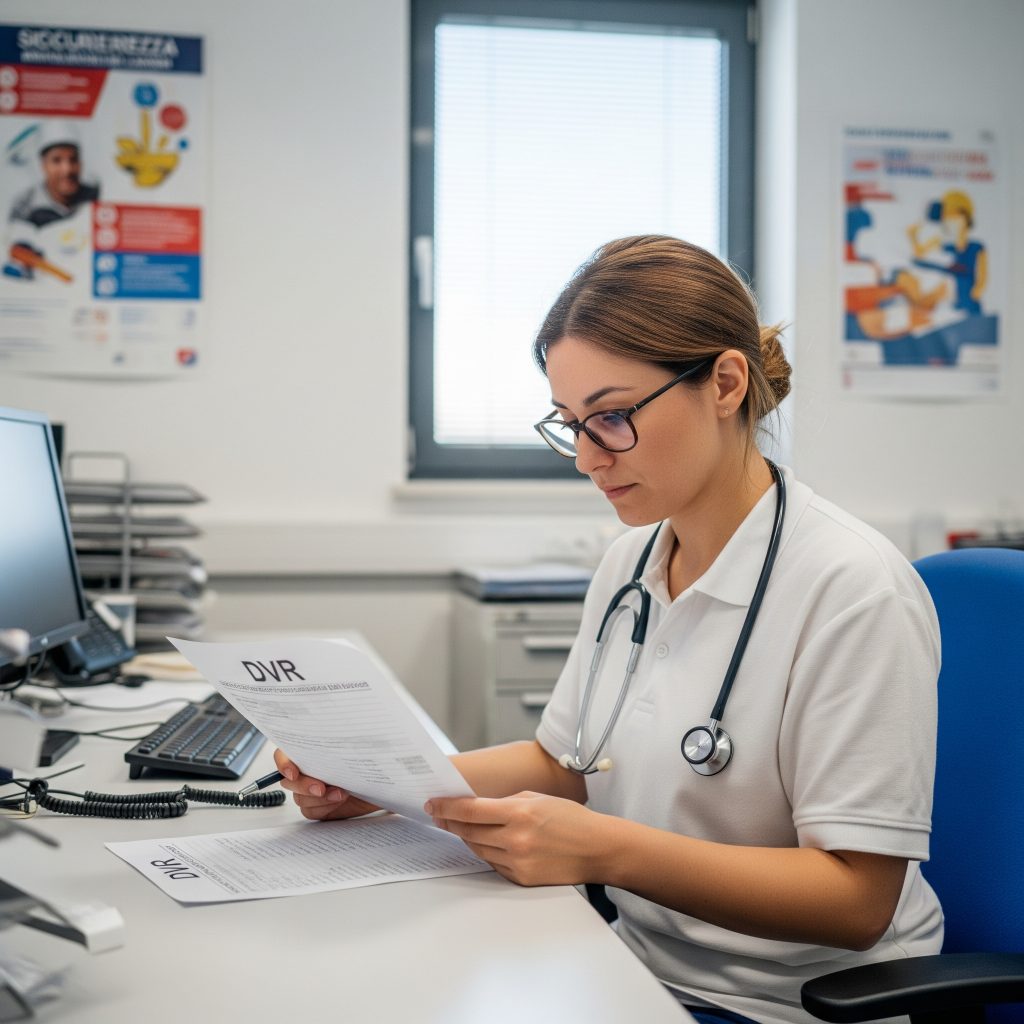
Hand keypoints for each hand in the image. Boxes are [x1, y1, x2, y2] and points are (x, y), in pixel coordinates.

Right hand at [273, 749, 380, 820]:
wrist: (384, 785)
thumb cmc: (372, 762)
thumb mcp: (360, 747)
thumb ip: (347, 741)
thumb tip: (341, 727)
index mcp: (311, 751)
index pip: (284, 754)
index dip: (284, 763)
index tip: (293, 773)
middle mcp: (308, 770)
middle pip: (290, 780)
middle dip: (304, 785)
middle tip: (321, 788)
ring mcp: (311, 790)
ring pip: (300, 797)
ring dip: (319, 798)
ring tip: (341, 793)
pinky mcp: (319, 807)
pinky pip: (311, 811)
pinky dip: (325, 808)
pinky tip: (339, 801)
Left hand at [425, 791, 609, 886]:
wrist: (596, 848)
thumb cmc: (569, 818)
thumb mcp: (536, 798)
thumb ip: (505, 803)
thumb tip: (475, 807)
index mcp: (519, 813)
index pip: (471, 811)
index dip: (447, 807)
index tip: (433, 804)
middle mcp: (515, 839)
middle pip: (469, 832)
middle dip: (451, 823)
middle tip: (439, 815)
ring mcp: (518, 862)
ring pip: (478, 849)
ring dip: (467, 838)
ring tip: (461, 827)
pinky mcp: (521, 878)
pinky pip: (494, 864)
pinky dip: (488, 852)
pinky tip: (487, 843)